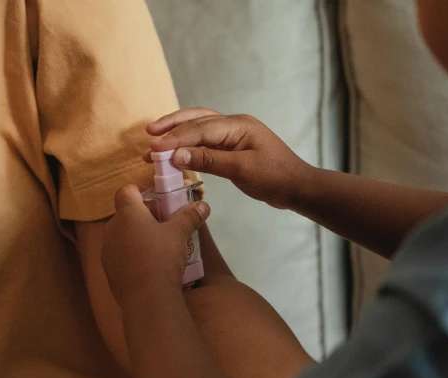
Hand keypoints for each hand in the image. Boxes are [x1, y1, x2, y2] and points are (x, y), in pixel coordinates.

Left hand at [101, 185, 209, 305]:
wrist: (147, 298)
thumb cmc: (162, 257)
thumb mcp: (180, 234)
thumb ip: (190, 217)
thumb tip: (203, 205)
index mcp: (127, 214)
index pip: (126, 191)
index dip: (139, 192)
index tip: (157, 201)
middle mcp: (112, 229)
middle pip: (125, 215)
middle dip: (143, 217)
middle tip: (164, 225)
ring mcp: (107, 251)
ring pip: (122, 236)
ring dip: (137, 237)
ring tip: (158, 248)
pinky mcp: (109, 271)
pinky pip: (121, 256)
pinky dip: (133, 256)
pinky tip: (149, 267)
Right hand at [145, 107, 314, 208]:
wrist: (298, 187)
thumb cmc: (275, 178)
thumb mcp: (242, 170)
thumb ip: (209, 161)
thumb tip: (177, 155)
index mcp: (238, 125)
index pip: (200, 128)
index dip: (175, 138)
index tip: (154, 148)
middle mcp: (234, 125)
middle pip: (196, 119)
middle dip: (172, 127)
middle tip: (149, 134)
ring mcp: (234, 135)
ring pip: (200, 127)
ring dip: (178, 133)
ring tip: (156, 140)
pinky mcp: (233, 147)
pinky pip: (206, 140)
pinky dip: (190, 144)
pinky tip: (177, 151)